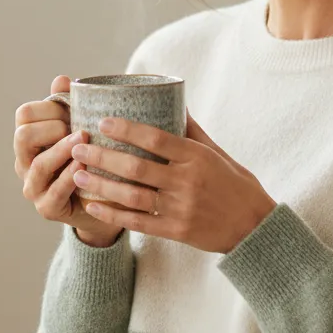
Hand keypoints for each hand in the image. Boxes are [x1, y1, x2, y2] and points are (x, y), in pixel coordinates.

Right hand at [14, 75, 123, 246]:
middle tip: (79, 128)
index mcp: (29, 140)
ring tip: (84, 138)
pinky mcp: (47, 208)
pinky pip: (56, 190)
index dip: (49, 107)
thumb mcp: (79, 130)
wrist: (103, 203)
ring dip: (63, 149)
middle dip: (52, 127)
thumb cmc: (89, 159)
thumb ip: (68, 106)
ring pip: (39, 164)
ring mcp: (33, 186)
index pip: (24, 114)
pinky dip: (71, 175)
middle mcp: (24, 162)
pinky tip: (87, 165)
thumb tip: (62, 79)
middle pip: (23, 136)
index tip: (72, 110)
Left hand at [70, 109, 276, 253]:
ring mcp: (181, 208)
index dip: (127, 129)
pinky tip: (93, 206)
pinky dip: (113, 215)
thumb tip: (173, 101)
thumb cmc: (236, 184)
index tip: (102, 121)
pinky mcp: (177, 231)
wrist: (255, 228)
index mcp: (196, 158)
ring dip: (101, 185)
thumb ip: (191, 131)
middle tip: (77, 147)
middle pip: (136, 168)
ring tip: (77, 174)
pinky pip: (138, 222)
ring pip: (132, 196)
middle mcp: (187, 182)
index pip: (156, 139)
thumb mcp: (218, 153)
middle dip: (103, 157)